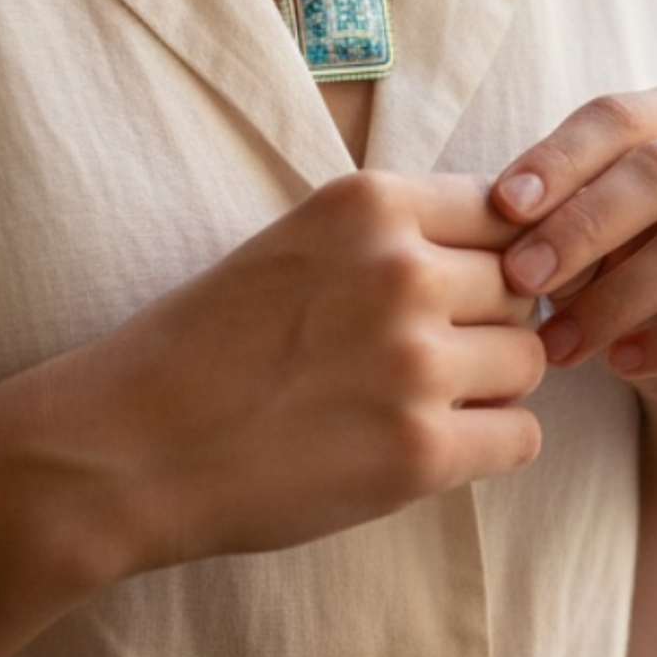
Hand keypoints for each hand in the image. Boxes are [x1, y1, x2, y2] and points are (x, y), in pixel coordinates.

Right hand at [44, 171, 545, 572]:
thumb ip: (399, 231)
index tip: (461, 286)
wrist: (126, 444)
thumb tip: (513, 240)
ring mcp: (415, 363)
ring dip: (493, 383)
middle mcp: (403, 271)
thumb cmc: (213, 338)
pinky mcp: (418, 452)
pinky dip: (491, 444)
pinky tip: (433, 444)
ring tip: (425, 398)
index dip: (491, 254)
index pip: (505, 211)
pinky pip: (521, 436)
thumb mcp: (304, 239)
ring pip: (530, 359)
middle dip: (490, 319)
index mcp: (372, 204)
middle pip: (523, 286)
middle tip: (434, 351)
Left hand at [491, 82, 656, 466]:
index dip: (558, 159)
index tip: (501, 208)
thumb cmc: (643, 287)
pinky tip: (625, 365)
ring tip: (560, 344)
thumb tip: (502, 214)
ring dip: (618, 297)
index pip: (621, 116)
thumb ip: (564, 218)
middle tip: (520, 279)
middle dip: (582, 225)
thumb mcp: (596, 245)